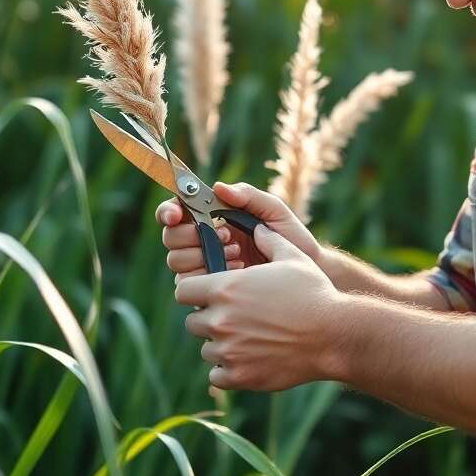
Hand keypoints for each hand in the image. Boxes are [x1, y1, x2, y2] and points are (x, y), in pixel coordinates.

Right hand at [156, 181, 321, 278]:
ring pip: (176, 261)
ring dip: (203, 255)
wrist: (307, 272)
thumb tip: (218, 187)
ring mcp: (205, 266)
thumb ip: (248, 195)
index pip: (176, 212)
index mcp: (212, 217)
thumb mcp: (273, 210)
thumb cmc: (291, 238)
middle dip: (190, 235)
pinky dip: (212, 275)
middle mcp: (203, 241)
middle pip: (171, 237)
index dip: (168, 211)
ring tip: (237, 253)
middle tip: (224, 234)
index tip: (177, 214)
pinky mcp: (211, 288)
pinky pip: (192, 285)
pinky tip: (238, 270)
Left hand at [174, 225, 344, 390]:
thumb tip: (257, 229)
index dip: (195, 291)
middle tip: (235, 318)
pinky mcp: (239, 376)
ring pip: (207, 349)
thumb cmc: (314, 293)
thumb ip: (269, 240)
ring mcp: (228, 351)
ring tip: (248, 339)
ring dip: (221, 345)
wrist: (334, 335)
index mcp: (225, 289)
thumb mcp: (293, 257)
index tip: (210, 294)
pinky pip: (217, 375)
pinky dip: (228, 370)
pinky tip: (248, 360)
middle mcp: (220, 320)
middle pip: (193, 321)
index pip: (183, 291)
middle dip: (210, 319)